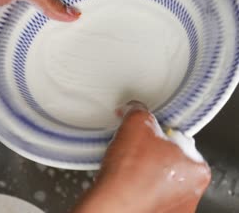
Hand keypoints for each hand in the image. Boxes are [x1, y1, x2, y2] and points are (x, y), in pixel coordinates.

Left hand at [0, 0, 79, 35]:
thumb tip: (68, 11)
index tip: (87, 5)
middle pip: (48, 6)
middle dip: (59, 16)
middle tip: (78, 27)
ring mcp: (12, 11)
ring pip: (35, 23)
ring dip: (43, 31)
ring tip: (63, 40)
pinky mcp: (2, 28)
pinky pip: (20, 37)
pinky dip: (27, 42)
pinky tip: (39, 48)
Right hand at [74, 101, 210, 212]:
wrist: (113, 205)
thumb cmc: (130, 173)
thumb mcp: (136, 123)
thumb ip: (139, 110)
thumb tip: (134, 108)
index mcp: (197, 167)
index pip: (177, 140)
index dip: (155, 133)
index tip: (143, 134)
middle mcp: (190, 190)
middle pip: (167, 159)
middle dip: (148, 153)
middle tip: (131, 150)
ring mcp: (173, 205)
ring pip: (155, 178)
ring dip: (141, 171)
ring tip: (124, 167)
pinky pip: (145, 194)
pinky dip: (134, 187)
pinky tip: (123, 183)